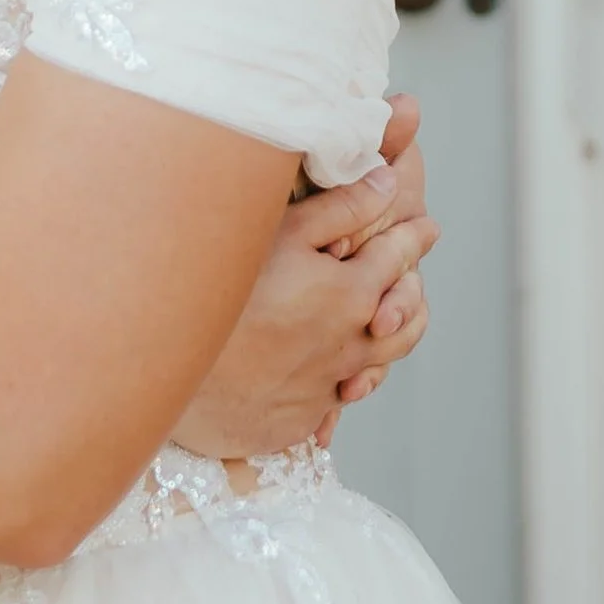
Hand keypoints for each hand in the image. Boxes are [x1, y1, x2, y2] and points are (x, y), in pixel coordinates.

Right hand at [173, 97, 434, 459]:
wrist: (176, 370)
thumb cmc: (226, 290)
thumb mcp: (284, 233)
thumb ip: (343, 208)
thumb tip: (389, 182)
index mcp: (354, 295)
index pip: (400, 257)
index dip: (414, 236)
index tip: (427, 227)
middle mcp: (351, 346)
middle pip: (405, 324)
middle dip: (412, 298)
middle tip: (411, 283)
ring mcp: (326, 388)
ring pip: (374, 368)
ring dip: (380, 344)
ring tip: (377, 328)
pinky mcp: (299, 421)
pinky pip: (331, 400)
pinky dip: (334, 381)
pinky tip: (316, 369)